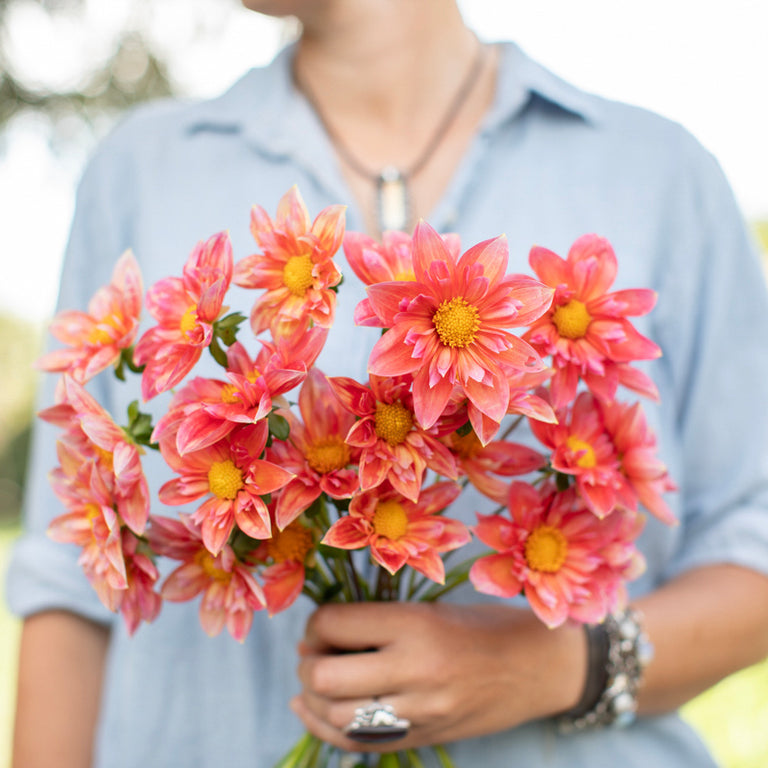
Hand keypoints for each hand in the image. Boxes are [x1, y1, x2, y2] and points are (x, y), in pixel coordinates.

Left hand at [291, 601, 585, 751]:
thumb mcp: (431, 608)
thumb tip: (319, 635)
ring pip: (335, 717)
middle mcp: (415, 670)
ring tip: (315, 680)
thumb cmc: (482, 626)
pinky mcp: (423, 738)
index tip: (322, 624)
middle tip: (314, 652)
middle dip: (307, 663)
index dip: (316, 623)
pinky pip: (357, 743)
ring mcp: (420, 712)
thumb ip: (379, 622)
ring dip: (312, 698)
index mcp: (417, 625)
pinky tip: (312, 712)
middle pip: (326, 676)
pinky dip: (325, 728)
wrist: (536, 667)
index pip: (335, 625)